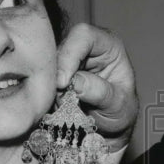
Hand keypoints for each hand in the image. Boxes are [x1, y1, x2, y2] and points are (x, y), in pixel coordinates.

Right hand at [56, 23, 138, 151]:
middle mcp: (86, 47)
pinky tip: (56, 105)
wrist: (110, 128)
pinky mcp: (54, 74)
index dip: (70, 54)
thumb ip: (100, 92)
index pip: (84, 35)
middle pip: (60, 48)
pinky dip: (46, 92)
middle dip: (56, 73)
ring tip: (63, 105)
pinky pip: (42, 78)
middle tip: (60, 98)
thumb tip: (75, 81)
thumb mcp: (118, 105)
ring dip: (51, 85)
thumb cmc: (121, 111)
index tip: (63, 82)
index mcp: (108, 45)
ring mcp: (68, 60)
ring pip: (48, 63)